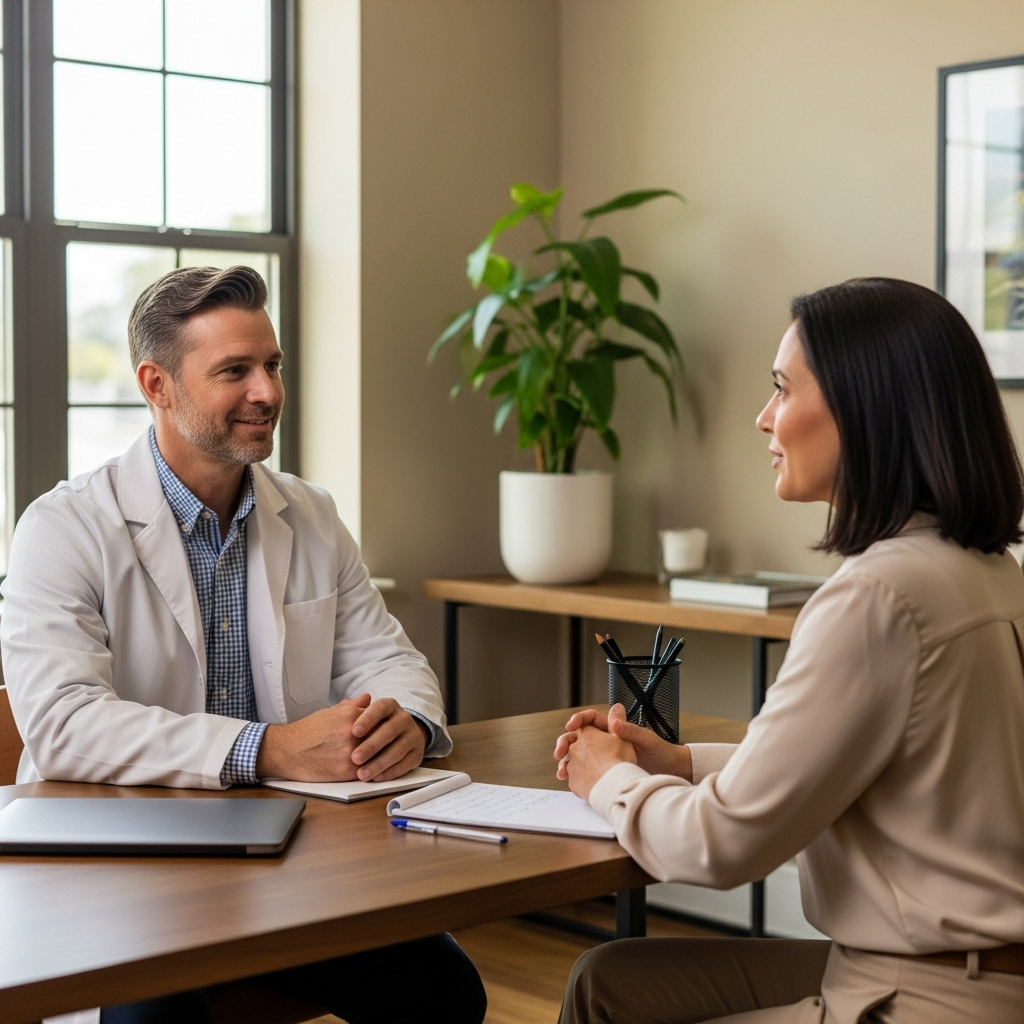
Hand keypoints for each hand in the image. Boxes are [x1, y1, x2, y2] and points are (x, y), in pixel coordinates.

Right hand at [256, 694, 426, 781]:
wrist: (287, 750)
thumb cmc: (307, 730)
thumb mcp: (330, 712)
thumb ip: (353, 705)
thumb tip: (368, 698)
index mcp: (352, 716)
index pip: (380, 719)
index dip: (386, 725)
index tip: (391, 728)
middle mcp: (354, 734)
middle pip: (382, 737)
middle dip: (388, 741)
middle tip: (395, 744)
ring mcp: (351, 753)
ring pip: (378, 755)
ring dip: (384, 757)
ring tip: (389, 757)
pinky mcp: (347, 771)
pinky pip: (368, 771)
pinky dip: (373, 771)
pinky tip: (376, 770)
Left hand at [350, 696, 428, 780]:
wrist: (399, 735)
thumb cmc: (373, 725)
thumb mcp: (362, 714)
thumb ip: (353, 709)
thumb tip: (347, 704)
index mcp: (390, 706)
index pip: (380, 708)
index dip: (368, 719)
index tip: (354, 732)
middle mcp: (404, 718)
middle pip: (389, 731)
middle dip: (371, 746)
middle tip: (355, 758)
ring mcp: (413, 736)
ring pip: (397, 750)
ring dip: (379, 763)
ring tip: (362, 774)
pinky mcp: (418, 754)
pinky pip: (406, 764)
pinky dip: (391, 772)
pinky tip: (377, 778)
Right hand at [554, 704, 692, 788]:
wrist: (669, 772)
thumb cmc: (661, 753)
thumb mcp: (647, 740)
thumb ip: (631, 731)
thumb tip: (615, 723)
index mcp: (613, 728)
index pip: (590, 719)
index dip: (578, 721)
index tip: (571, 726)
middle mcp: (606, 741)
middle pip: (578, 738)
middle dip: (565, 743)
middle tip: (559, 752)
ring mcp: (604, 757)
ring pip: (578, 755)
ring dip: (567, 761)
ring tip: (562, 771)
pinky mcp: (605, 772)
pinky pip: (585, 771)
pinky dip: (575, 774)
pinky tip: (570, 780)